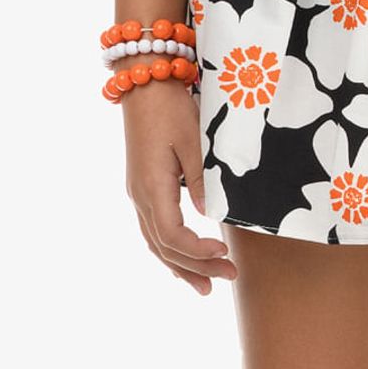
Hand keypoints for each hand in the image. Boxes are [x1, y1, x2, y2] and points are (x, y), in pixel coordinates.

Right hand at [119, 84, 236, 294]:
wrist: (145, 81)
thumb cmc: (171, 107)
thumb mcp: (194, 140)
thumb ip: (203, 179)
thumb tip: (210, 215)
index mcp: (152, 186)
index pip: (173, 235)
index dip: (199, 252)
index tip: (225, 255)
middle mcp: (140, 195)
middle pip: (164, 246)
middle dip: (196, 267)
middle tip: (229, 277)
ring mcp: (138, 192)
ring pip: (155, 242)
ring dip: (181, 266)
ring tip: (206, 287)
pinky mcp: (142, 186)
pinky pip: (153, 229)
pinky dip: (169, 250)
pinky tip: (183, 261)